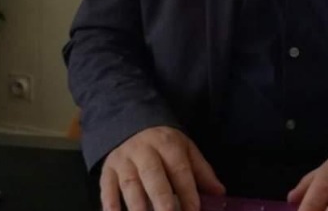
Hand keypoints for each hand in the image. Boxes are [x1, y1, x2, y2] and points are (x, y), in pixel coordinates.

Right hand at [100, 126, 224, 210]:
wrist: (131, 123)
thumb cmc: (163, 144)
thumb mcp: (185, 148)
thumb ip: (201, 171)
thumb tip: (220, 193)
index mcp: (168, 144)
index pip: (179, 169)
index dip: (187, 192)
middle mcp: (144, 151)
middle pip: (153, 176)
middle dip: (162, 200)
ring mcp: (124, 160)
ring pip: (130, 185)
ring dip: (137, 207)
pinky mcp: (107, 170)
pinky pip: (107, 188)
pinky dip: (110, 205)